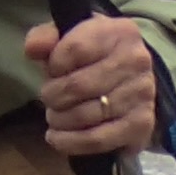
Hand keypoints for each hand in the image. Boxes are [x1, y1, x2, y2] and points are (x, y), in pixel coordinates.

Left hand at [25, 6, 160, 163]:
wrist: (131, 81)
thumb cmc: (94, 56)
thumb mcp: (70, 37)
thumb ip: (46, 37)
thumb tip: (33, 48)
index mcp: (120, 32)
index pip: (74, 50)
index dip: (54, 65)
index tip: (53, 71)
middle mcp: (137, 60)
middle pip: (77, 86)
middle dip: (52, 96)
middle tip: (49, 99)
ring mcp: (142, 94)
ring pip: (84, 115)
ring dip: (59, 120)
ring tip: (55, 116)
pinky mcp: (141, 124)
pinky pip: (97, 139)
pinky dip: (70, 142)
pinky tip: (57, 138)